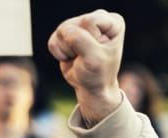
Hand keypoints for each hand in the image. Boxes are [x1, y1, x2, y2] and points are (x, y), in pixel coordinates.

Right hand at [48, 9, 124, 124]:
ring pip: (62, 32)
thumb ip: (80, 40)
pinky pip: (53, 40)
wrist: (92, 87)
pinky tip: (72, 57)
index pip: (89, 22)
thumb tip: (64, 30)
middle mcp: (98, 19)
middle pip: (73, 25)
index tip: (99, 52)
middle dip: (77, 46)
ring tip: (80, 57)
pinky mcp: (66, 33)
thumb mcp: (94, 59)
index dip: (90, 40)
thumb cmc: (99, 73)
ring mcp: (80, 25)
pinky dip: (60, 53)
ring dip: (68, 50)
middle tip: (88, 57)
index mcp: (114, 23)